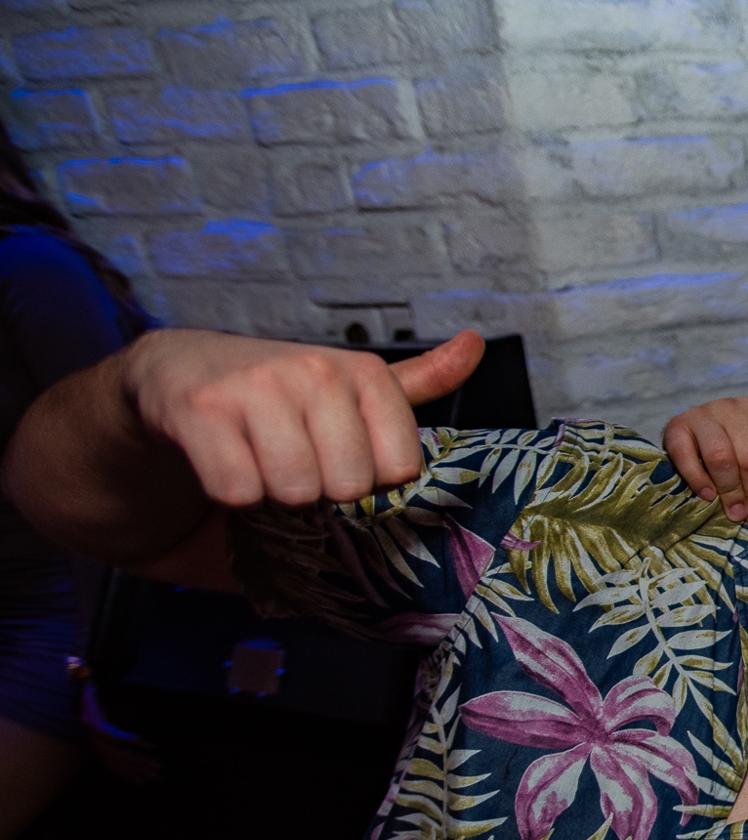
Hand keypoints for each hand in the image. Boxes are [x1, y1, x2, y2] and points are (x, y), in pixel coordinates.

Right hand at [80, 682, 159, 783]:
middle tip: (159, 768)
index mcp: (102, 730)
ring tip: (157, 776)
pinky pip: (120, 770)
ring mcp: (105, 754)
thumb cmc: (91, 708)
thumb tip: (88, 677)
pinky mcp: (108, 759)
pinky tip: (143, 782)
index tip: (152, 746)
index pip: (120, 737)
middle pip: (124, 756)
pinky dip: (131, 776)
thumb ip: (91, 689)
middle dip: (142, 763)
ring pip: (124, 765)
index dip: (135, 742)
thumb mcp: (90, 697)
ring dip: (140, 771)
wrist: (83, 722)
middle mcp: (103, 745)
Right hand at [126, 329, 484, 507]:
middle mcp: (315, 371)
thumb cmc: (282, 394)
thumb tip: (477, 345)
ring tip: (259, 458)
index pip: (398, 470)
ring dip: (272, 494)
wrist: (178, 371)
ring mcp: (255, 386)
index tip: (339, 455)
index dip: (368, 480)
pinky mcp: (199, 410)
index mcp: (364, 371)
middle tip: (293, 458)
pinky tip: (223, 461)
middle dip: (318, 490)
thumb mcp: (354, 385)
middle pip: (346, 486)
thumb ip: (420, 380)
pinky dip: (229, 493)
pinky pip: (237, 491)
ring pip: (292, 491)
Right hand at [660, 394, 747, 523]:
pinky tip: (708, 496)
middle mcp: (734, 404)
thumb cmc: (745, 457)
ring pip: (721, 457)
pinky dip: (698, 481)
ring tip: (733, 512)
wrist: (699, 446)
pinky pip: (686, 456)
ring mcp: (704, 412)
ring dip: (729, 492)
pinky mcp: (676, 426)